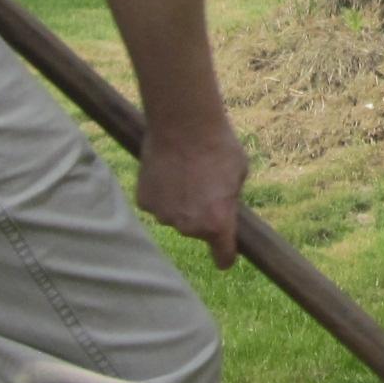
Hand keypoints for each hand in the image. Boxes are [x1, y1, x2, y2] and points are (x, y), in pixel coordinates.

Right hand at [135, 111, 249, 269]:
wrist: (183, 123)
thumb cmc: (218, 145)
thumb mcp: (239, 175)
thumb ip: (230, 200)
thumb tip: (225, 209)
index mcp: (217, 224)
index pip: (223, 258)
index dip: (225, 254)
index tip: (223, 251)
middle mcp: (189, 227)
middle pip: (197, 231)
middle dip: (202, 215)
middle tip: (204, 186)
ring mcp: (163, 216)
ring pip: (175, 217)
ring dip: (180, 203)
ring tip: (185, 172)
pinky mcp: (144, 202)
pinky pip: (156, 203)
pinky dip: (161, 192)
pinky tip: (167, 170)